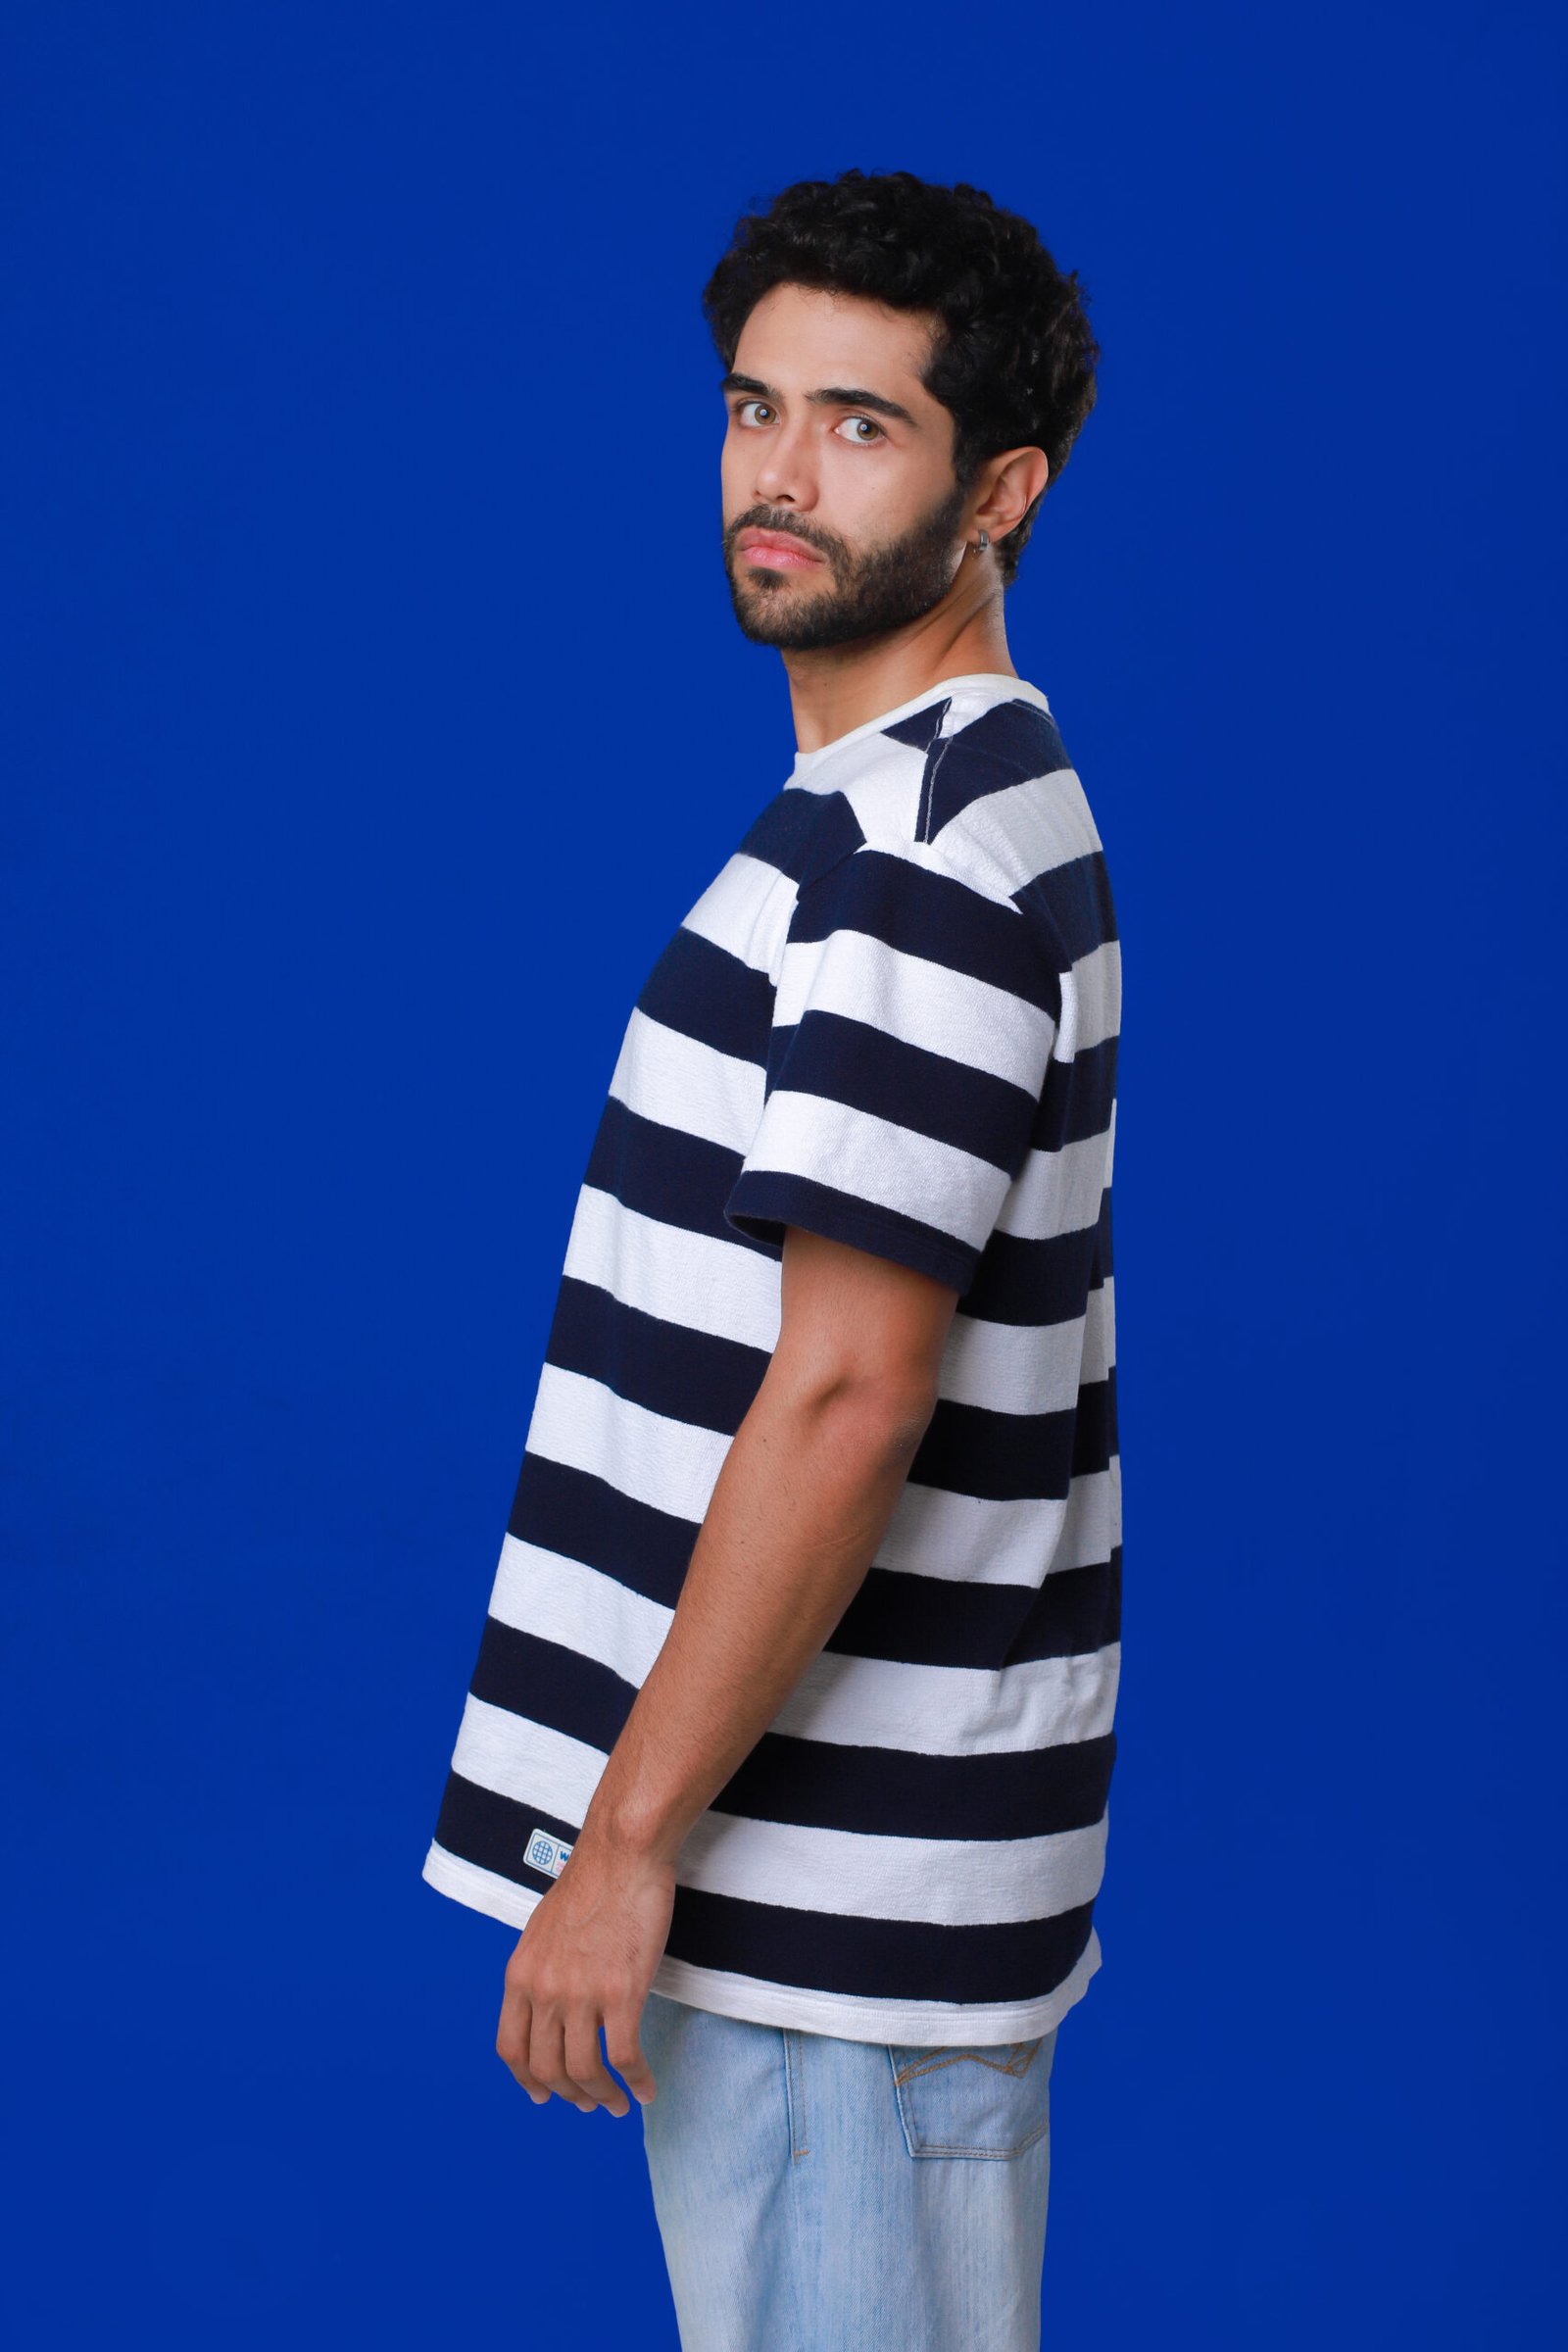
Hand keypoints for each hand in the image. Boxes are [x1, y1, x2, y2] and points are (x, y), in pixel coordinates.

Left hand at [495, 1827, 675, 2115]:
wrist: (622, 1854)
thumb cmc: (592, 1883)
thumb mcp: (543, 1930)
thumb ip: (540, 1971)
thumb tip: (548, 2004)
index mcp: (520, 1975)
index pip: (511, 2048)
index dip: (527, 2080)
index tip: (543, 2095)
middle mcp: (544, 1991)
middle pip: (547, 2069)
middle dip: (569, 2095)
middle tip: (589, 2104)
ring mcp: (581, 1995)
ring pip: (584, 2072)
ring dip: (601, 2098)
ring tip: (616, 2105)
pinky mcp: (621, 1994)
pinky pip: (624, 2058)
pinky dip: (635, 2082)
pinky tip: (645, 2090)